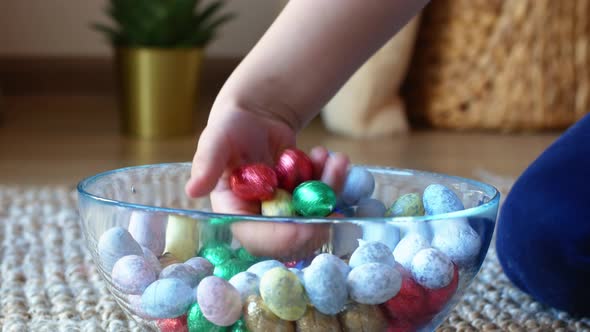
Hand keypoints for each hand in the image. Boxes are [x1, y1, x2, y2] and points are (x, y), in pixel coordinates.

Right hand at [185, 107, 348, 258]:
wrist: (255, 118)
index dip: (281, 237)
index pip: (256, 236)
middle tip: (336, 208)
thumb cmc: (230, 128)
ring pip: (314, 215)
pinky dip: (332, 179)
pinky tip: (328, 156)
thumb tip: (192, 190)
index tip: (306, 227)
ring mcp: (284, 208)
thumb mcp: (216, 140)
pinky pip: (324, 197)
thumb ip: (206, 163)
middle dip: (316, 220)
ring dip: (330, 191)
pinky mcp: (303, 197)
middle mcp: (260, 216)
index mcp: (234, 211)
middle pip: (290, 234)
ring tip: (335, 160)